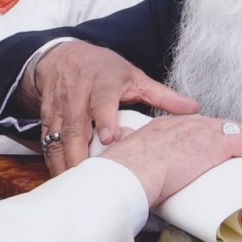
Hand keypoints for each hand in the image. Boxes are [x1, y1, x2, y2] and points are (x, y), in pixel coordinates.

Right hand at [32, 42, 198, 174]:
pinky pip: (48, 142)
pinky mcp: (48, 118)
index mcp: (102, 84)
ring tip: (75, 184)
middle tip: (89, 177)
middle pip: (76, 126)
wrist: (64, 56)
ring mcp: (60, 107)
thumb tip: (193, 108)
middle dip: (79, 153)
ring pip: (58, 137)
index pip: (102, 101)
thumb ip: (162, 95)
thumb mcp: (135, 77)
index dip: (104, 119)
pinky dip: (53, 161)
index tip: (109, 138)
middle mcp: (78, 95)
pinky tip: (62, 178)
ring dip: (64, 162)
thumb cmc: (104, 70)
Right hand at [101, 114, 241, 207]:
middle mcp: (183, 123)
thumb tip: (132, 181)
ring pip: (237, 131)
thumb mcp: (127, 165)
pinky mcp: (215, 144)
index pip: (194, 126)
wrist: (127, 173)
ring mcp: (200, 131)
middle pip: (218, 126)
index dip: (210, 137)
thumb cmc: (122, 175)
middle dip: (234, 139)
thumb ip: (133, 166)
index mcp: (162, 127)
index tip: (216, 150)